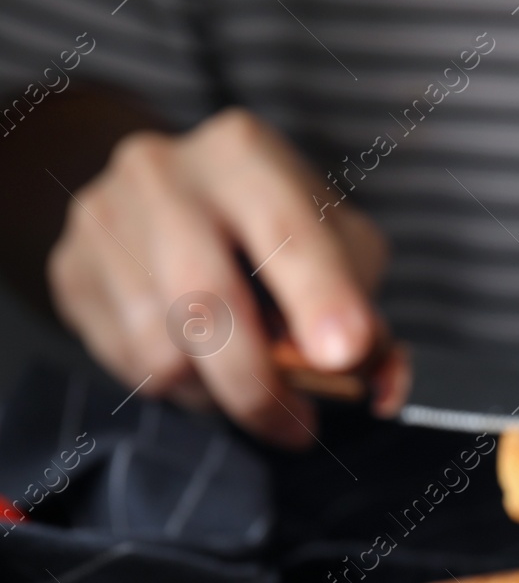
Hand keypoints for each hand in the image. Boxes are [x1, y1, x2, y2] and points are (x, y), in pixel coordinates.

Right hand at [47, 108, 390, 446]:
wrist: (170, 195)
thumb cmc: (275, 233)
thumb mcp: (340, 253)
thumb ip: (371, 321)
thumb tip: (384, 389)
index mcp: (245, 154)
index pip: (286, 229)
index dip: (319, 295)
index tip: (346, 351)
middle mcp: (165, 173)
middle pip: (207, 300)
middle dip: (261, 385)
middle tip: (298, 427)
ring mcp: (106, 217)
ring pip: (162, 349)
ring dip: (217, 394)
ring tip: (248, 387)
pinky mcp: (70, 266)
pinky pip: (126, 362)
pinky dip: (177, 388)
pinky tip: (201, 365)